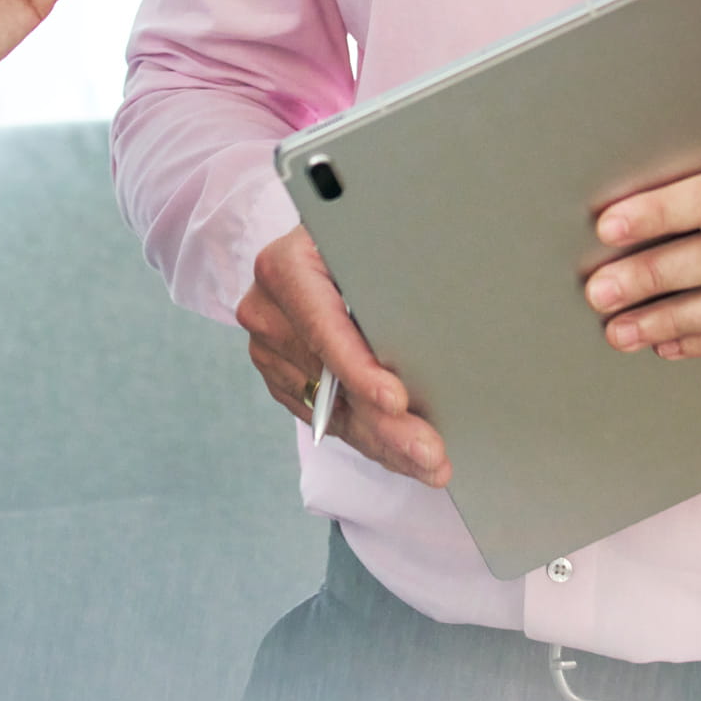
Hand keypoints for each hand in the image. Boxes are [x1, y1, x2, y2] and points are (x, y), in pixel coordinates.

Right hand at [240, 226, 448, 486]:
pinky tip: (402, 454)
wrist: (327, 245)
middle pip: (330, 381)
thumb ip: (389, 271)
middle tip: (430, 455)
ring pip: (330, 412)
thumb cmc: (360, 237)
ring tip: (430, 464)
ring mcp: (269, 349)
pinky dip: (367, 439)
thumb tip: (433, 310)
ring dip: (382, 442)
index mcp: (284, 267)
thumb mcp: (373, 240)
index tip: (397, 402)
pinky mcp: (280, 377)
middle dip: (384, 424)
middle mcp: (266, 311)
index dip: (360, 371)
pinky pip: (326, 421)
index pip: (324, 328)